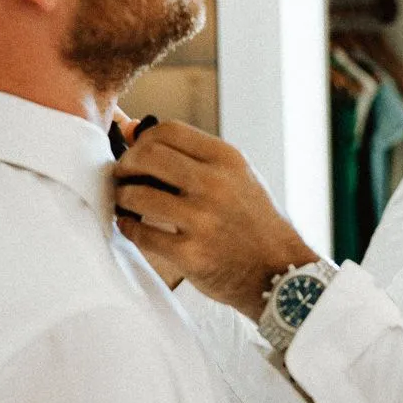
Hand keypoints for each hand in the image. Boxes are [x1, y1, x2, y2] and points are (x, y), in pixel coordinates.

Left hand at [113, 121, 317, 316]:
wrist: (280, 272)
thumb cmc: (255, 221)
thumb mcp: (238, 177)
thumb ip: (193, 155)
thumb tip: (135, 130)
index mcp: (228, 160)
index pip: (169, 130)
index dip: (143, 140)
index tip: (138, 154)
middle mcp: (215, 185)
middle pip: (148, 155)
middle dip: (126, 164)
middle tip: (123, 176)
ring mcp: (202, 220)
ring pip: (137, 194)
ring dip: (123, 197)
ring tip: (126, 202)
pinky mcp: (190, 254)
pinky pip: (141, 233)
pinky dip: (128, 227)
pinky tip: (132, 226)